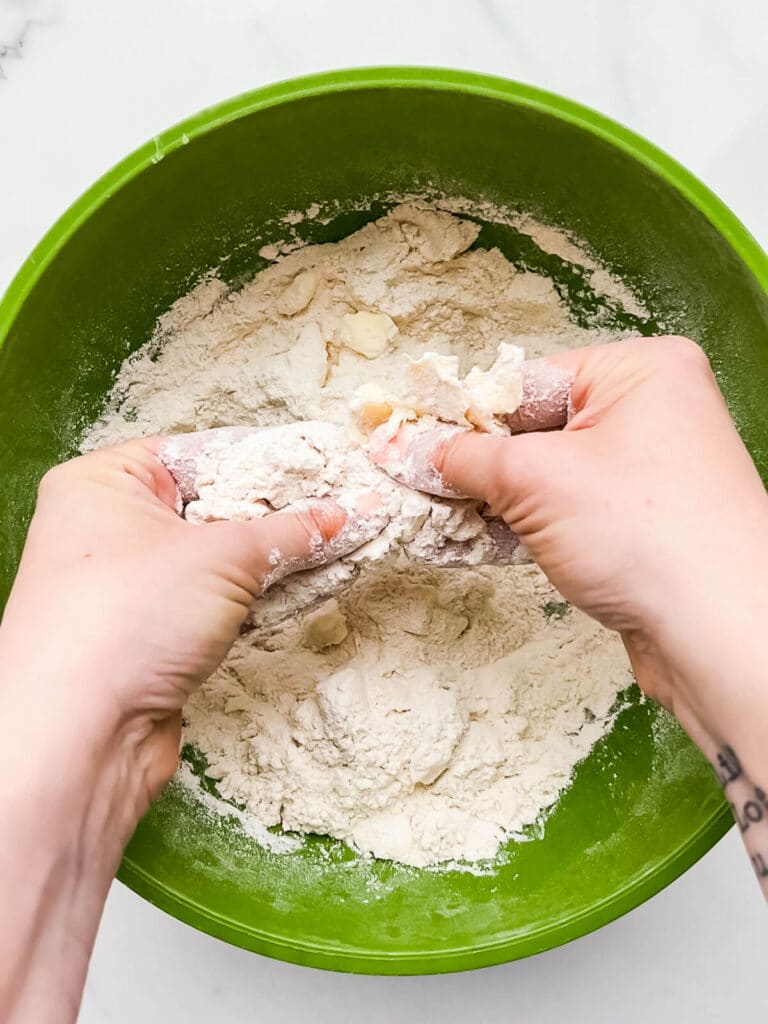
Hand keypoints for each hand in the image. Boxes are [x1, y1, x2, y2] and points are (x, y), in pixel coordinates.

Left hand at [0, 436, 380, 1022]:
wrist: (80, 734)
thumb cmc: (130, 613)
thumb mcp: (222, 553)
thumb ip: (290, 529)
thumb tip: (344, 512)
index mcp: (103, 482)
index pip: (200, 452)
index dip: (266, 456)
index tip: (323, 460)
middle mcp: (109, 529)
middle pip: (214, 506)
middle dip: (281, 510)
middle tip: (344, 502)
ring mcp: (129, 588)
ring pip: (219, 559)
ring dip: (278, 557)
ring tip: (343, 541)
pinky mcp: (150, 638)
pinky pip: (217, 602)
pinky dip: (260, 596)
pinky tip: (311, 586)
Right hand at [372, 337, 767, 759]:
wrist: (720, 632)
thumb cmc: (640, 532)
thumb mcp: (535, 479)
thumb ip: (466, 457)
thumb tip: (412, 448)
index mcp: (641, 370)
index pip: (528, 380)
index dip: (466, 413)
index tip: (411, 440)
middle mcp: (652, 410)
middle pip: (537, 427)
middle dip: (480, 463)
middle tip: (420, 485)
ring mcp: (651, 469)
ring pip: (550, 474)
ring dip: (497, 500)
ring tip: (442, 518)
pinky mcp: (643, 522)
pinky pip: (570, 509)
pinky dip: (527, 525)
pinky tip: (482, 542)